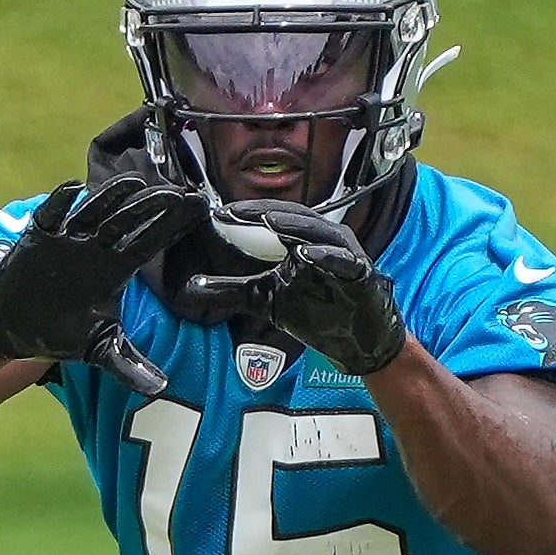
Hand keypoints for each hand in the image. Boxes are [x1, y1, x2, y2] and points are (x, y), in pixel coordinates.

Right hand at [0, 175, 205, 395]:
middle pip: (128, 222)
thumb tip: (160, 388)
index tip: (201, 208)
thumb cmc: (61, 332)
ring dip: (111, 198)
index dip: (175, 225)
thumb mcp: (98, 348)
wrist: (13, 327)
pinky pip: (50, 216)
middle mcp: (97, 249)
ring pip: (94, 212)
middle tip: (176, 195)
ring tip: (134, 185)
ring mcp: (69, 239)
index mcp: (116, 269)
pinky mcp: (38, 237)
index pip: (152, 243)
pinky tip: (73, 189)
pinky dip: (59, 204)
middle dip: (151, 208)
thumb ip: (128, 365)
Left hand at [181, 201, 406, 375]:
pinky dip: (326, 255)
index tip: (217, 215)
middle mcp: (324, 240)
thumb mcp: (266, 299)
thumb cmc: (317, 312)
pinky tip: (306, 254)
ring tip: (267, 220)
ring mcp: (344, 254)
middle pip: (291, 217)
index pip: (270, 218)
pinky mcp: (360, 273)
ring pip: (318, 232)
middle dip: (262, 214)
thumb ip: (233, 290)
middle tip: (234, 212)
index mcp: (301, 240)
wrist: (356, 342)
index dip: (245, 214)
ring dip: (292, 226)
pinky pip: (343, 261)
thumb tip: (195, 286)